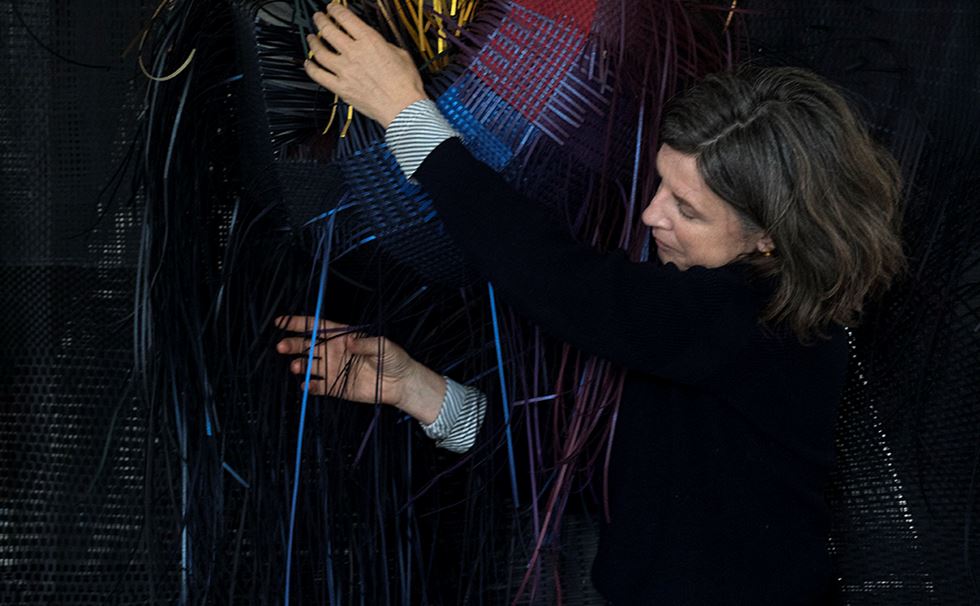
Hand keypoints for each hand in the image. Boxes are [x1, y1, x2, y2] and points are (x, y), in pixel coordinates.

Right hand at [274, 315, 445, 423]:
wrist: (400, 383)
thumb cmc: (394, 359)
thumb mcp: (383, 345)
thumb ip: (365, 344)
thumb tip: (349, 343)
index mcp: (343, 336)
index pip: (316, 327)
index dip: (298, 324)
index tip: (281, 322)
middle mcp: (335, 351)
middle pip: (307, 346)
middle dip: (293, 344)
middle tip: (281, 346)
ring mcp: (334, 369)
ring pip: (309, 365)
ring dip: (300, 366)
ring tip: (297, 367)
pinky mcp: (336, 387)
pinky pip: (318, 386)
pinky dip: (310, 386)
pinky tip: (306, 385)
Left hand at [303, 3, 428, 128]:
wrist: (403, 108)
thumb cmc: (405, 84)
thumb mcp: (400, 54)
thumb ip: (384, 46)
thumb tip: (377, 44)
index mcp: (369, 41)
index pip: (345, 18)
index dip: (335, 9)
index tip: (332, 8)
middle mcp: (354, 53)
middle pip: (328, 30)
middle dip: (321, 20)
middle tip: (318, 17)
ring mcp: (344, 71)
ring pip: (319, 51)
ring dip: (313, 42)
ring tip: (311, 38)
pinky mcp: (340, 88)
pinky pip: (318, 75)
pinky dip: (310, 68)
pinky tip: (308, 63)